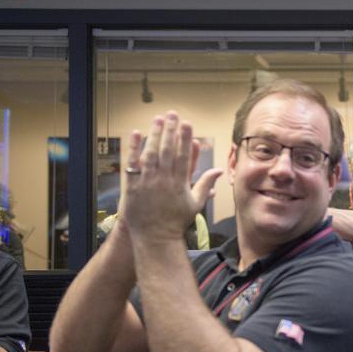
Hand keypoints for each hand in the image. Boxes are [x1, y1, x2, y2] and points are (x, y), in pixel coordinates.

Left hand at [119, 112, 222, 243]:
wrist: (155, 237)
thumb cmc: (177, 221)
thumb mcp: (195, 203)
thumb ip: (206, 185)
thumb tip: (219, 171)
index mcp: (180, 183)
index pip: (184, 156)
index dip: (185, 138)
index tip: (187, 124)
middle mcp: (164, 180)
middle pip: (168, 150)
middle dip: (171, 130)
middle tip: (173, 114)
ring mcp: (147, 182)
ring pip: (151, 153)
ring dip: (154, 134)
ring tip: (158, 118)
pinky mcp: (133, 186)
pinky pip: (133, 163)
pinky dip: (134, 147)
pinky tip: (136, 133)